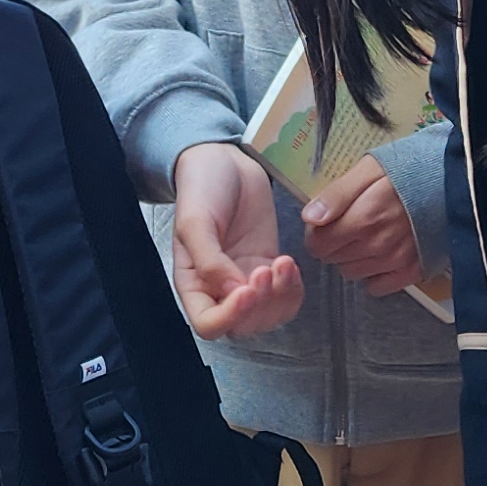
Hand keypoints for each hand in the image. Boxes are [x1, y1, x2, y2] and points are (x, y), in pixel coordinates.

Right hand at [173, 141, 301, 337]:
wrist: (224, 160)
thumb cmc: (201, 187)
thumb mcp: (195, 221)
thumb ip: (209, 260)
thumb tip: (233, 292)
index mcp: (193, 283)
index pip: (209, 324)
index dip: (231, 316)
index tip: (248, 288)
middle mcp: (218, 288)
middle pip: (243, 325)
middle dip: (262, 304)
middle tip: (268, 268)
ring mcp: (246, 279)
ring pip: (268, 315)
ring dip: (281, 297)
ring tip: (282, 263)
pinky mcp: (268, 266)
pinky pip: (286, 296)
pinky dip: (294, 288)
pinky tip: (289, 262)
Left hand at [300, 162, 421, 294]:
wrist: (457, 181)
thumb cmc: (412, 170)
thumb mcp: (370, 168)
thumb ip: (337, 194)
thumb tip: (309, 218)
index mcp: (364, 218)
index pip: (318, 244)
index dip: (317, 232)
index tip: (328, 220)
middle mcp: (378, 245)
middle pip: (333, 259)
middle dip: (335, 243)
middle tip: (352, 222)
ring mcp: (396, 262)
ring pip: (352, 273)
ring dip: (352, 257)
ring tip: (369, 234)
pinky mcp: (413, 272)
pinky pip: (376, 287)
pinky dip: (374, 273)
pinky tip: (383, 252)